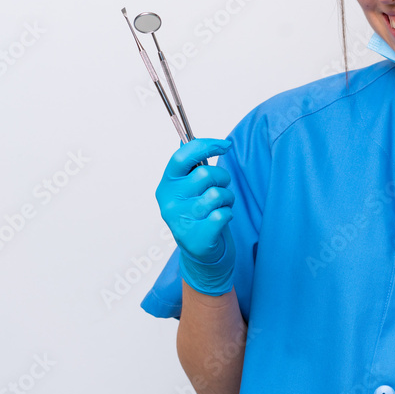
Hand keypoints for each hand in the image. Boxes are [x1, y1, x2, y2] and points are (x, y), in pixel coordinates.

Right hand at [155, 138, 236, 295]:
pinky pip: (222, 214)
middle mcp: (169, 202)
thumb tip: (192, 139)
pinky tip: (220, 220)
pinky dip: (228, 214)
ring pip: (216, 194)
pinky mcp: (196, 237)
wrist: (201, 254)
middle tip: (222, 188)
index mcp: (166, 185)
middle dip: (222, 178)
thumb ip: (190, 166)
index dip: (206, 145)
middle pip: (205, 174)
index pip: (182, 156)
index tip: (225, 145)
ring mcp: (180, 221)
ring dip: (227, 198)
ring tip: (221, 205)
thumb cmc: (197, 215)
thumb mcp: (188, 189)